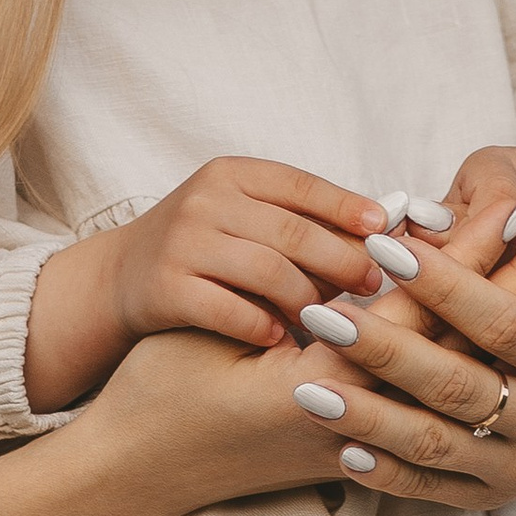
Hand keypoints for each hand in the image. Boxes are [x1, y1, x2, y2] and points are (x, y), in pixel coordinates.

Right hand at [25, 157, 384, 412]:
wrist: (120, 278)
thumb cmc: (206, 249)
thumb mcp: (246, 216)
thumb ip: (303, 218)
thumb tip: (394, 233)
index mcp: (234, 174)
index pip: (304, 187)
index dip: (350, 210)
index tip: (389, 235)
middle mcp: (206, 201)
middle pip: (294, 232)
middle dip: (342, 262)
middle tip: (375, 288)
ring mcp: (183, 243)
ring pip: (267, 272)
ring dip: (308, 300)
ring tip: (333, 323)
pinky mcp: (165, 288)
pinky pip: (230, 311)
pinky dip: (263, 327)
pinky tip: (284, 342)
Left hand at [291, 195, 515, 507]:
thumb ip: (503, 259)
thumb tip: (449, 210)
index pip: (504, 321)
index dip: (444, 284)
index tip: (382, 246)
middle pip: (459, 385)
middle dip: (385, 351)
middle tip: (321, 318)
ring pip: (435, 443)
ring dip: (368, 417)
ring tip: (309, 389)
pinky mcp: (489, 499)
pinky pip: (429, 488)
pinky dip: (384, 471)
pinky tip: (341, 446)